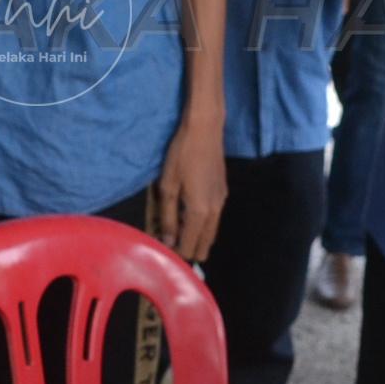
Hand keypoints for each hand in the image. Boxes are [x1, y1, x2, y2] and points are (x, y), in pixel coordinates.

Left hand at [154, 116, 226, 262]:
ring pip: (211, 234)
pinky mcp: (223, 194)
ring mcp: (222, 202)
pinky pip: (213, 220)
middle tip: (168, 242)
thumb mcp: (168, 185)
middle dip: (188, 249)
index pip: (190, 246)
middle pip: (205, 246)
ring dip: (195, 237)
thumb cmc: (181, 154)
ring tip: (175, 229)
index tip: (161, 251)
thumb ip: (168, 216)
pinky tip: (187, 215)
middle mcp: (215, 212)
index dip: (176, 254)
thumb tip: (168, 241)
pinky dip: (201, 225)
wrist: (205, 129)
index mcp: (200, 211)